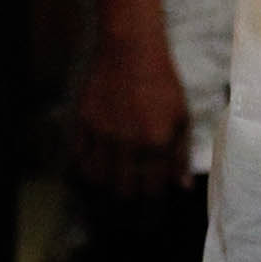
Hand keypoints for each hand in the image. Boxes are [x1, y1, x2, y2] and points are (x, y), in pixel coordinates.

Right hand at [75, 27, 193, 195]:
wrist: (130, 49)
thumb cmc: (162, 81)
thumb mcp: (182, 116)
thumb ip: (181, 155)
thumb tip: (181, 186)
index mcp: (157, 142)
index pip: (152, 190)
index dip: (151, 206)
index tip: (150, 212)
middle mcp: (129, 143)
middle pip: (123, 191)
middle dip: (127, 205)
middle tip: (128, 208)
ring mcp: (103, 134)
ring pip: (98, 180)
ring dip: (104, 192)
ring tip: (108, 196)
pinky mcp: (84, 123)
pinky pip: (78, 158)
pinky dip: (83, 171)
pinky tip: (90, 175)